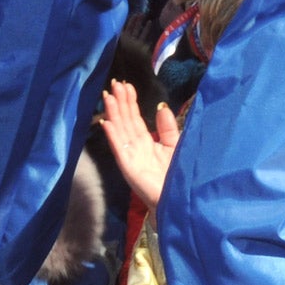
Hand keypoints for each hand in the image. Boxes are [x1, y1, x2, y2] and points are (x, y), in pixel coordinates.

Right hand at [102, 79, 178, 210]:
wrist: (178, 201)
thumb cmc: (178, 177)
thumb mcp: (175, 146)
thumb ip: (168, 128)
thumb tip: (161, 107)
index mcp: (146, 143)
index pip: (135, 119)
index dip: (130, 102)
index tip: (126, 85)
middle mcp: (136, 148)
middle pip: (126, 121)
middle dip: (120, 102)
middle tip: (115, 83)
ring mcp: (130, 158)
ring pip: (120, 131)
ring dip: (113, 114)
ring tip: (108, 96)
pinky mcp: (129, 168)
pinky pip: (119, 149)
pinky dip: (112, 136)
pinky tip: (106, 123)